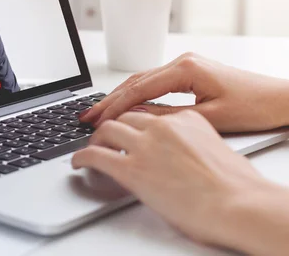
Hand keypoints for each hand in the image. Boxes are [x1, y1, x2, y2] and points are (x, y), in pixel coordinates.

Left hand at [71, 110, 271, 251]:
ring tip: (91, 147)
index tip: (125, 124)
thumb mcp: (214, 149)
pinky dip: (81, 157)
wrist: (239, 204)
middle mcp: (163, 126)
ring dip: (96, 138)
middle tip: (103, 133)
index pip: (150, 112)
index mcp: (186, 119)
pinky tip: (77, 162)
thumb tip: (177, 152)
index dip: (132, 119)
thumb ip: (191, 142)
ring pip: (108, 129)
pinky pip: (96, 155)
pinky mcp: (131, 168)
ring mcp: (145, 145)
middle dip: (112, 123)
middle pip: (126, 116)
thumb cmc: (235, 187)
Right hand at [80, 52, 288, 132]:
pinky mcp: (190, 73)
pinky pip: (154, 83)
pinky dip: (136, 95)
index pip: (139, 88)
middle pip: (135, 81)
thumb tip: (138, 120)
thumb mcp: (210, 117)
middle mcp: (183, 62)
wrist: (282, 98)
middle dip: (110, 100)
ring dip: (120, 97)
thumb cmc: (255, 106)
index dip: (114, 106)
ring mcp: (186, 66)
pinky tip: (126, 106)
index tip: (96, 119)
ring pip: (142, 81)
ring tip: (99, 113)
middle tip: (87, 116)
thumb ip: (171, 118)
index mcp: (186, 69)